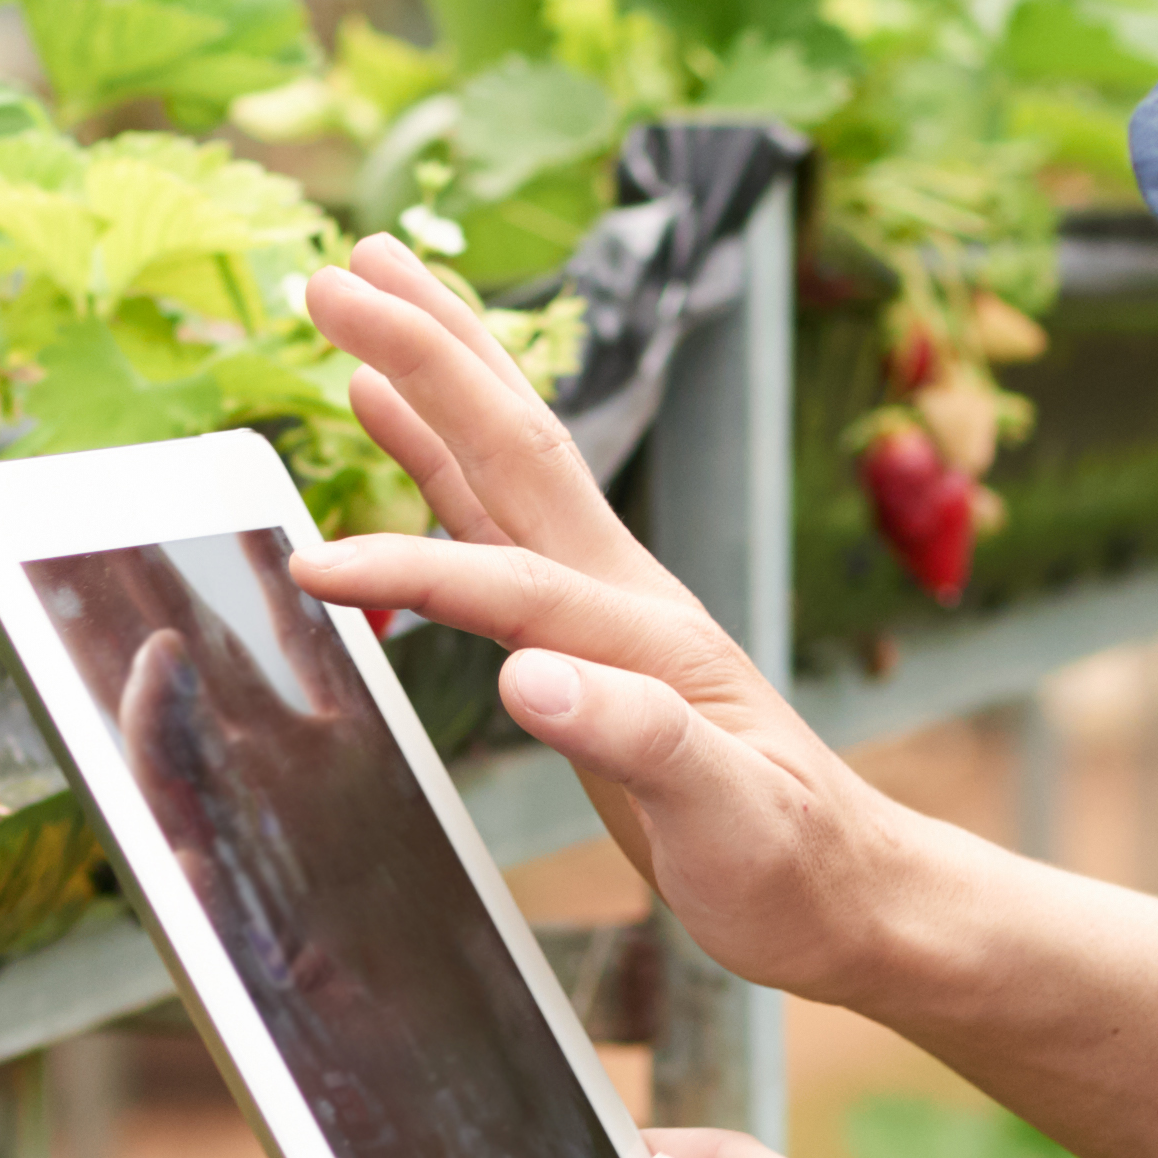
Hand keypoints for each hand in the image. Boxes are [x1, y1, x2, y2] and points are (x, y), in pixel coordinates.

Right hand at [291, 237, 919, 1006]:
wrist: (846, 886)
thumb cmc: (789, 861)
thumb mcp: (727, 817)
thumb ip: (639, 739)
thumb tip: (529, 679)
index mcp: (645, 632)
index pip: (509, 580)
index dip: (410, 568)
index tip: (311, 568)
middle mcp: (619, 590)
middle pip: (511, 441)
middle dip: (428, 350)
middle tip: (340, 271)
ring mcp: (600, 599)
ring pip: (500, 455)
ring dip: (433, 368)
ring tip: (363, 290)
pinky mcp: (583, 626)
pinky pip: (493, 515)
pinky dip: (435, 454)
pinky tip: (390, 413)